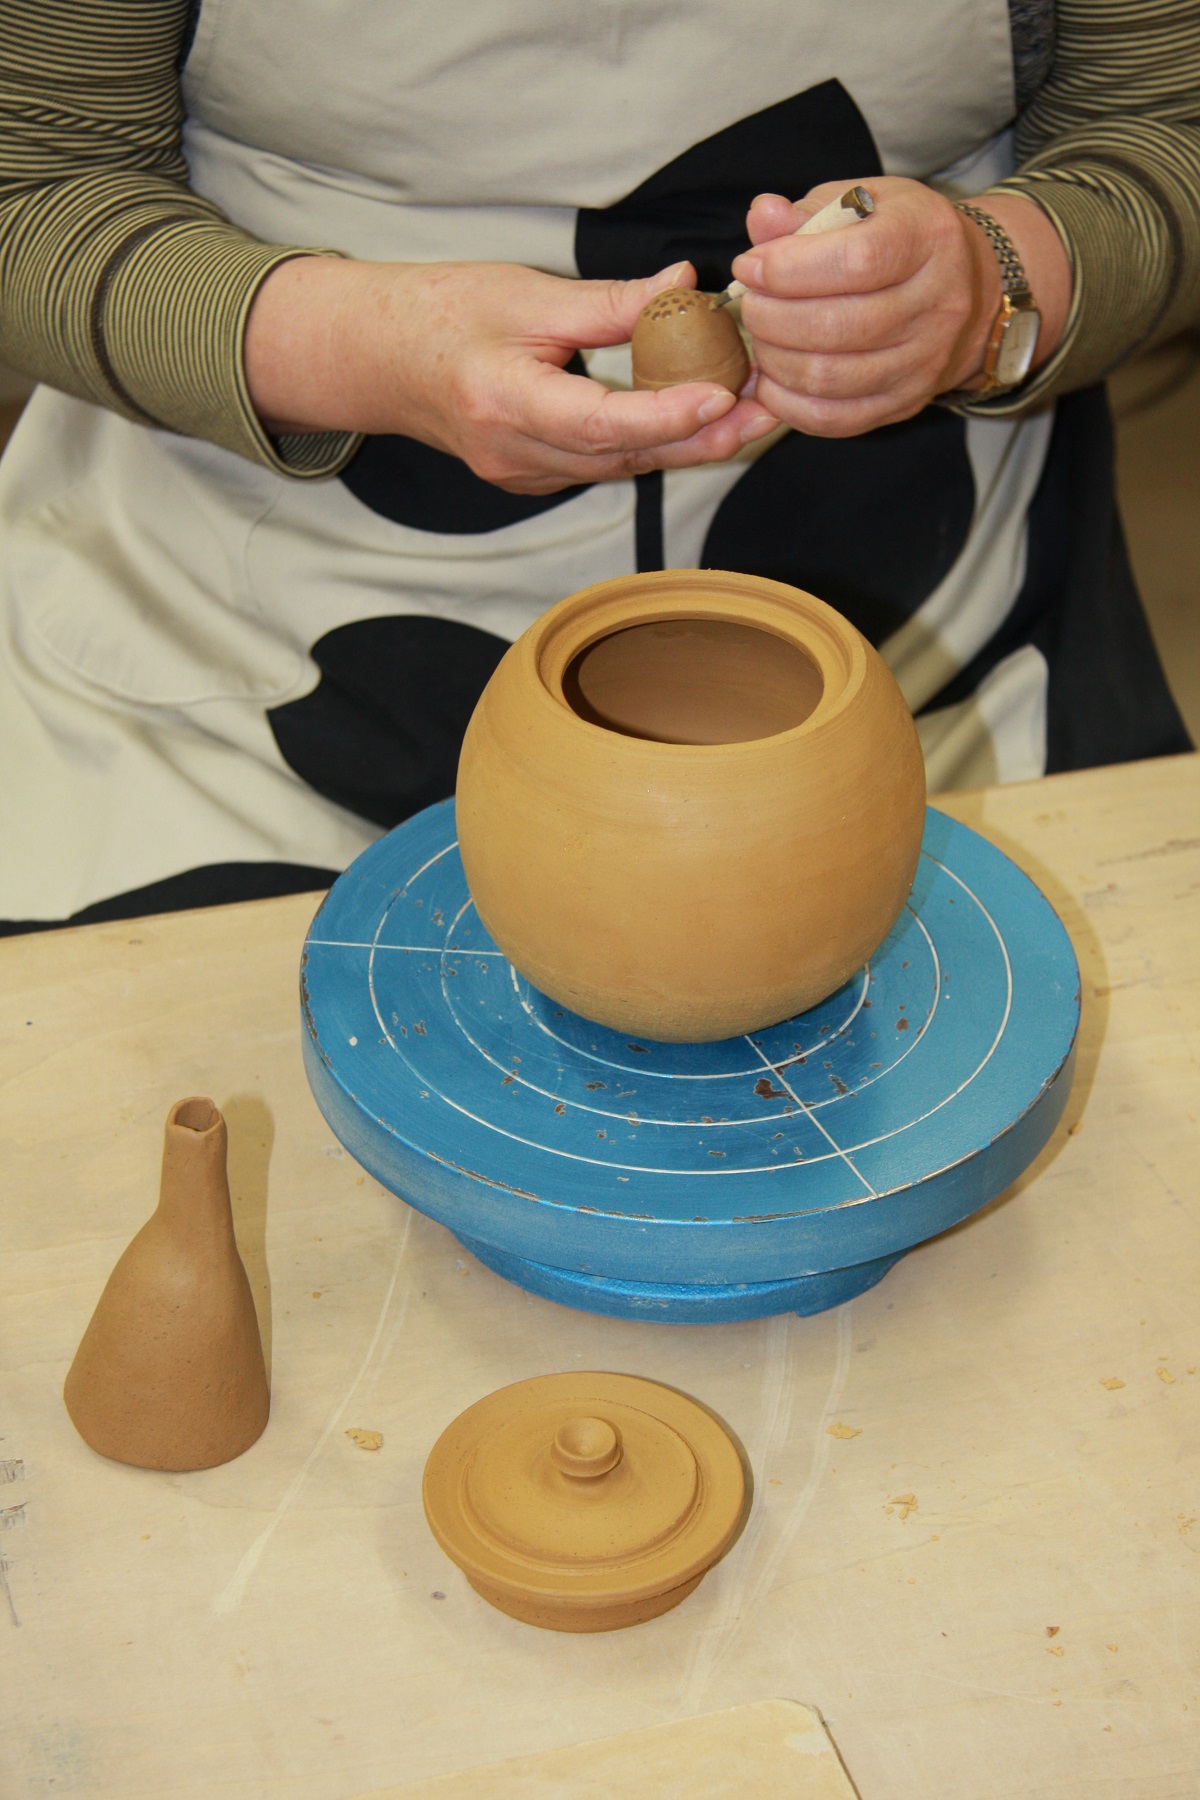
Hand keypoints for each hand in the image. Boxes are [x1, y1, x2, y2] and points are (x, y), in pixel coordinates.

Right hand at [245, 257, 775, 492]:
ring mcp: (520, 476)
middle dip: (697, 438)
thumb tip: (684, 287)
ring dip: (680, 445)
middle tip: (759, 412)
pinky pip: (599, 468)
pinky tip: (687, 423)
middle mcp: (513, 454)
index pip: (600, 422)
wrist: (378, 357)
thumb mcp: (526, 293)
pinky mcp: (529, 479)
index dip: (666, 415)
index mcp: (504, 402)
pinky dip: (644, 447)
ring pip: (617, 468)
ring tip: (742, 414)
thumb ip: (609, 302)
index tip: (720, 394)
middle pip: (622, 457)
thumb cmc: (443, 312)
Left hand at [730, 176, 1069, 436]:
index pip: (857, 261)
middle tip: (751, 304)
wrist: (965, 290)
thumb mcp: (859, 203)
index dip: (789, 269)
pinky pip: (834, 418)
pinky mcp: (904, 403)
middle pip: (839, 326)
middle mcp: (937, 305)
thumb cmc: (896, 237)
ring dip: (776, 361)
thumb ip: (805, 212)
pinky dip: (788, 404)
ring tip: (761, 337)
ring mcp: (924, 362)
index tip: (751, 266)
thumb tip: (762, 217)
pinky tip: (773, 378)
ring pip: (831, 378)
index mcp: (928, 239)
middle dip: (772, 318)